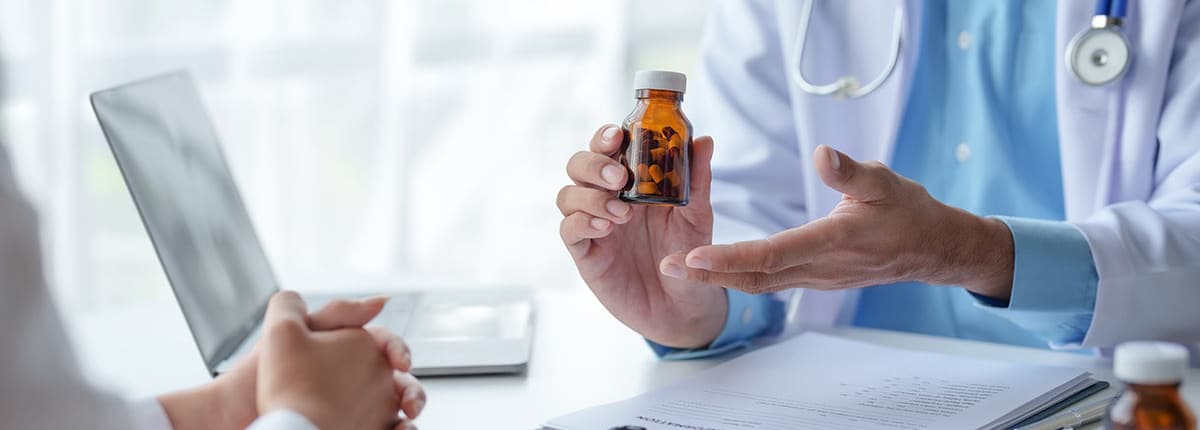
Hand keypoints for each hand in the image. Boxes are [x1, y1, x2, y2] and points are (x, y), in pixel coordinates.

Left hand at [159, 293, 424, 429]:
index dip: (397, 349)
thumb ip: (333, 311)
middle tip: (409, 402)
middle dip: (412, 389)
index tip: (400, 361)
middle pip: (396, 381)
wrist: (229, 420)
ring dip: (409, 412)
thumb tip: (381, 300)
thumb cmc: (251, 380)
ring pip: (394, 410)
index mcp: (338, 353)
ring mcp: (348, 411)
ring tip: (405, 422)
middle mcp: (347, 381)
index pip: (383, 345)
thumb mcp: (290, 332)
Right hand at [558, 124, 725, 348]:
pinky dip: (583, 223)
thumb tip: (703, 140)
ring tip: (621, 213)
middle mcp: (607, 197)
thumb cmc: (688, 254)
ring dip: (590, 197)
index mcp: (631, 181)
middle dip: (593, 165)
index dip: (605, 136)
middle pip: (578, 165)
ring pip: (568, 195)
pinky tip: (606, 228)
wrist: (682, 306)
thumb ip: (696, 179)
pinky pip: (569, 230)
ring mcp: (594, 225)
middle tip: (620, 178)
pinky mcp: (586, 253)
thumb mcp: (697, 215)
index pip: (607, 147)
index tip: (619, 136)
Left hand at [661, 145, 1014, 298]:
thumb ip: (851, 171)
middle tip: (666, 267)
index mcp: (833, 242)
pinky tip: (714, 267)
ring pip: (759, 283)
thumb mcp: (886, 181)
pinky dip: (739, 275)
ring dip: (718, 278)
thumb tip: (821, 153)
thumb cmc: (910, 212)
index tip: (693, 256)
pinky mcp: (815, 278)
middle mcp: (820, 267)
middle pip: (755, 277)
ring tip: (679, 268)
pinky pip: (770, 281)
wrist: (933, 249)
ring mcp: (816, 278)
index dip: (731, 258)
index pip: (772, 255)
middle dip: (709, 274)